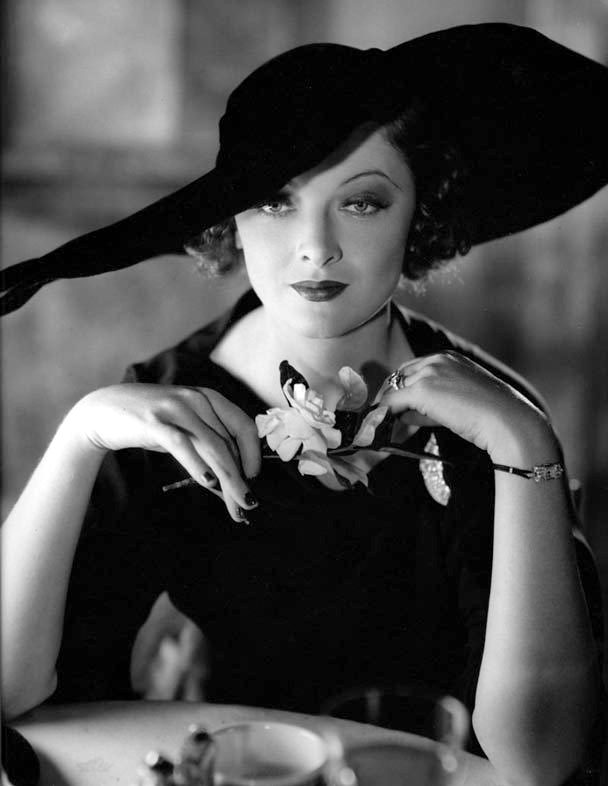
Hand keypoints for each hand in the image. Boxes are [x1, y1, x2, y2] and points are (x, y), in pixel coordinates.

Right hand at [65, 383, 260, 521]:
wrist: (102, 410)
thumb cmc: (150, 424)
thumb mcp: (182, 430)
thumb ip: (206, 448)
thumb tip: (229, 484)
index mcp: (207, 398)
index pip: (242, 425)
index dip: (253, 453)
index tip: (254, 477)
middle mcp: (195, 399)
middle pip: (228, 443)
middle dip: (241, 477)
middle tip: (249, 504)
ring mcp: (174, 409)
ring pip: (212, 447)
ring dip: (228, 479)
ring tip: (237, 504)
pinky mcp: (154, 422)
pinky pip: (182, 445)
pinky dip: (198, 464)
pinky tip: (209, 482)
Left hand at [378, 351, 553, 461]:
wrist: (508, 421)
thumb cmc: (492, 416)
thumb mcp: (460, 400)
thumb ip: (432, 404)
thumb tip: (403, 414)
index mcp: (449, 358)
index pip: (413, 370)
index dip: (402, 390)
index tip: (394, 407)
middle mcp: (437, 359)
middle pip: (399, 377)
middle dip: (390, 398)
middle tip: (383, 419)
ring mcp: (429, 372)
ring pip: (394, 390)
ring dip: (388, 409)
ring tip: (383, 427)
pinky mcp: (423, 390)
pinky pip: (392, 402)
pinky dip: (383, 415)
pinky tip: (381, 429)